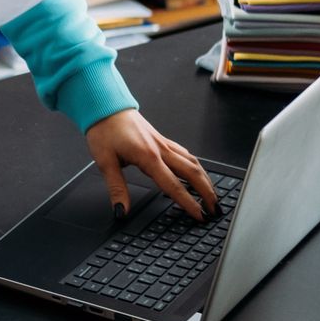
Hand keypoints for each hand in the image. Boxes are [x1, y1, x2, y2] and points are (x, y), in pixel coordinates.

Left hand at [85, 109, 217, 220]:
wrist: (105, 105)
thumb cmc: (104, 129)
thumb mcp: (105, 162)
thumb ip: (116, 188)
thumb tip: (121, 210)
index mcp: (148, 156)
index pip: (174, 186)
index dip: (189, 203)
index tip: (200, 216)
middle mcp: (161, 149)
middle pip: (193, 173)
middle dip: (207, 193)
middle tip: (215, 209)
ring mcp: (163, 143)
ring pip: (193, 162)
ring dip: (205, 179)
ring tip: (211, 195)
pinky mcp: (161, 139)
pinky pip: (185, 153)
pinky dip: (195, 166)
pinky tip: (196, 172)